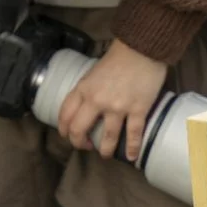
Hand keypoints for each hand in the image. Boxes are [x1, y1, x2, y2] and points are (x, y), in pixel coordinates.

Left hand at [58, 40, 168, 160]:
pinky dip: (132, 148)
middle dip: (79, 143)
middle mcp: (96, 100)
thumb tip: (87, 107)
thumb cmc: (118, 58)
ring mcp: (117, 107)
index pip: (65, 115)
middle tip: (86, 147)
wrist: (141, 50)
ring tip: (106, 155)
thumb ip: (88, 90)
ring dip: (105, 150)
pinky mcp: (137, 110)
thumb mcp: (93, 73)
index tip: (69, 136)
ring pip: (107, 137)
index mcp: (83, 89)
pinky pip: (133, 134)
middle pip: (79, 129)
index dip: (65, 130)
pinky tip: (131, 156)